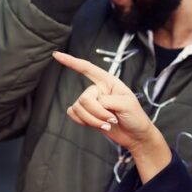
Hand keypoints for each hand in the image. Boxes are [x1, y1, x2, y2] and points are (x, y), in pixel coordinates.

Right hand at [53, 51, 171, 181]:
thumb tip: (94, 102)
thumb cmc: (135, 117)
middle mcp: (98, 90)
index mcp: (108, 82)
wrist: (135, 136)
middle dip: (97, 112)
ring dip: (93, 120)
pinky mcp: (87, 115)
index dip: (72, 61)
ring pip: (78, 108)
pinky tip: (97, 125)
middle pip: (85, 97)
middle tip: (112, 119)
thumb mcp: (127, 104)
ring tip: (108, 124)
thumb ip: (108, 100)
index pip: (87, 68)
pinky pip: (74, 114)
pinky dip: (84, 121)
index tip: (56, 55)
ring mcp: (92, 103)